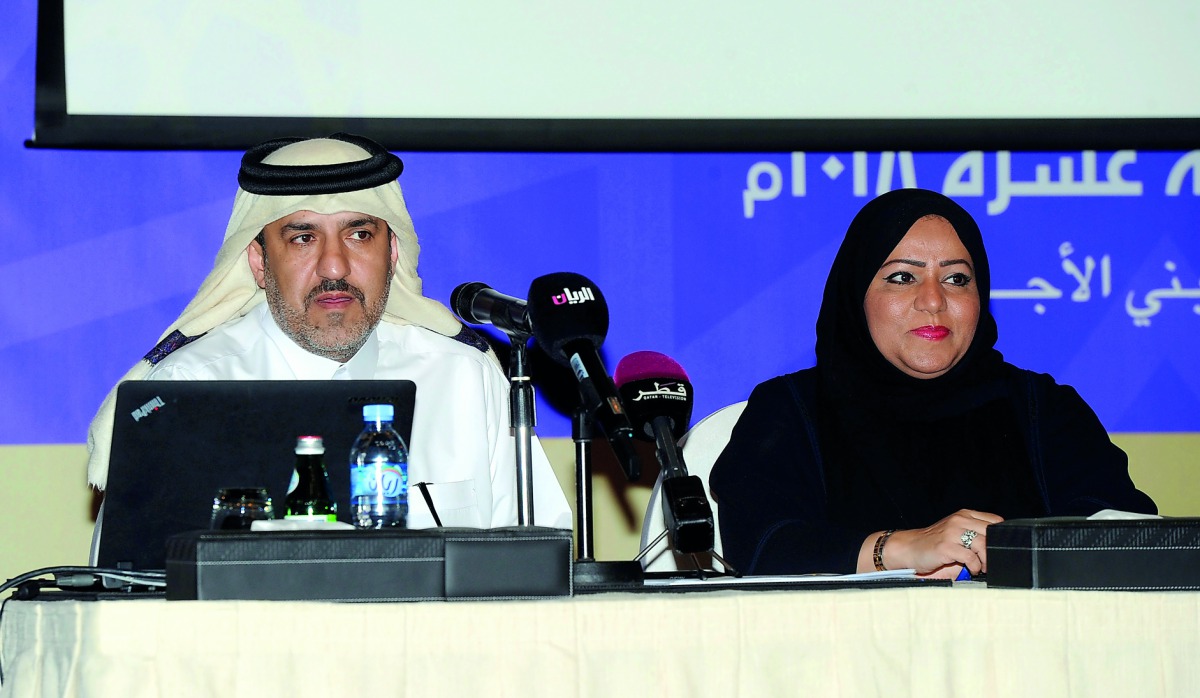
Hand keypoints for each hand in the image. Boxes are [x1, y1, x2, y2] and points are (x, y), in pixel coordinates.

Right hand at [868, 509, 1003, 575]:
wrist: (909, 548)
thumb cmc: (935, 543)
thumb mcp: (956, 532)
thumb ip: (974, 533)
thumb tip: (998, 545)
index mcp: (964, 515)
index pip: (995, 520)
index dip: (1001, 536)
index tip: (998, 548)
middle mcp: (959, 520)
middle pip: (991, 533)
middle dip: (994, 550)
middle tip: (990, 562)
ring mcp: (952, 532)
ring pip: (982, 544)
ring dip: (985, 560)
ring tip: (980, 567)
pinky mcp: (946, 546)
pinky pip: (970, 557)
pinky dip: (974, 566)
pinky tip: (971, 569)